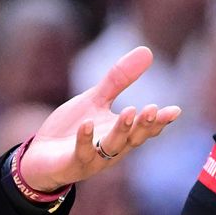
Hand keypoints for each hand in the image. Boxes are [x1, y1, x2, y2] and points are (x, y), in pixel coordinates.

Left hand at [18, 46, 180, 191]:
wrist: (40, 155)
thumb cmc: (72, 128)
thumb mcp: (95, 99)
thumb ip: (119, 80)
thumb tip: (147, 50)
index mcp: (120, 133)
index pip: (144, 129)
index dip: (159, 121)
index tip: (175, 110)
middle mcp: (112, 148)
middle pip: (133, 138)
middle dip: (144, 125)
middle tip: (154, 109)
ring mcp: (94, 158)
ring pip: (112, 146)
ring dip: (122, 130)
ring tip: (129, 110)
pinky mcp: (73, 163)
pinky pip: (81, 153)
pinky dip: (85, 139)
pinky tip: (87, 124)